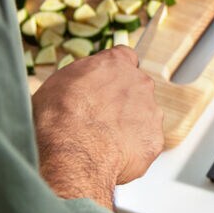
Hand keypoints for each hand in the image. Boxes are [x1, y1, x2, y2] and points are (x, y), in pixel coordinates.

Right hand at [31, 47, 163, 208]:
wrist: (72, 153)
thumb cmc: (59, 117)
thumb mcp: (58, 82)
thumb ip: (82, 77)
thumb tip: (83, 82)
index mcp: (116, 63)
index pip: (124, 57)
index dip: (114, 73)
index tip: (105, 84)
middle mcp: (139, 83)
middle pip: (135, 89)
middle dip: (121, 102)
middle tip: (99, 119)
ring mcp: (151, 111)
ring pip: (142, 117)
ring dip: (127, 126)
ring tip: (102, 141)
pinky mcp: (154, 139)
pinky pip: (144, 143)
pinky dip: (131, 150)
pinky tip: (111, 155)